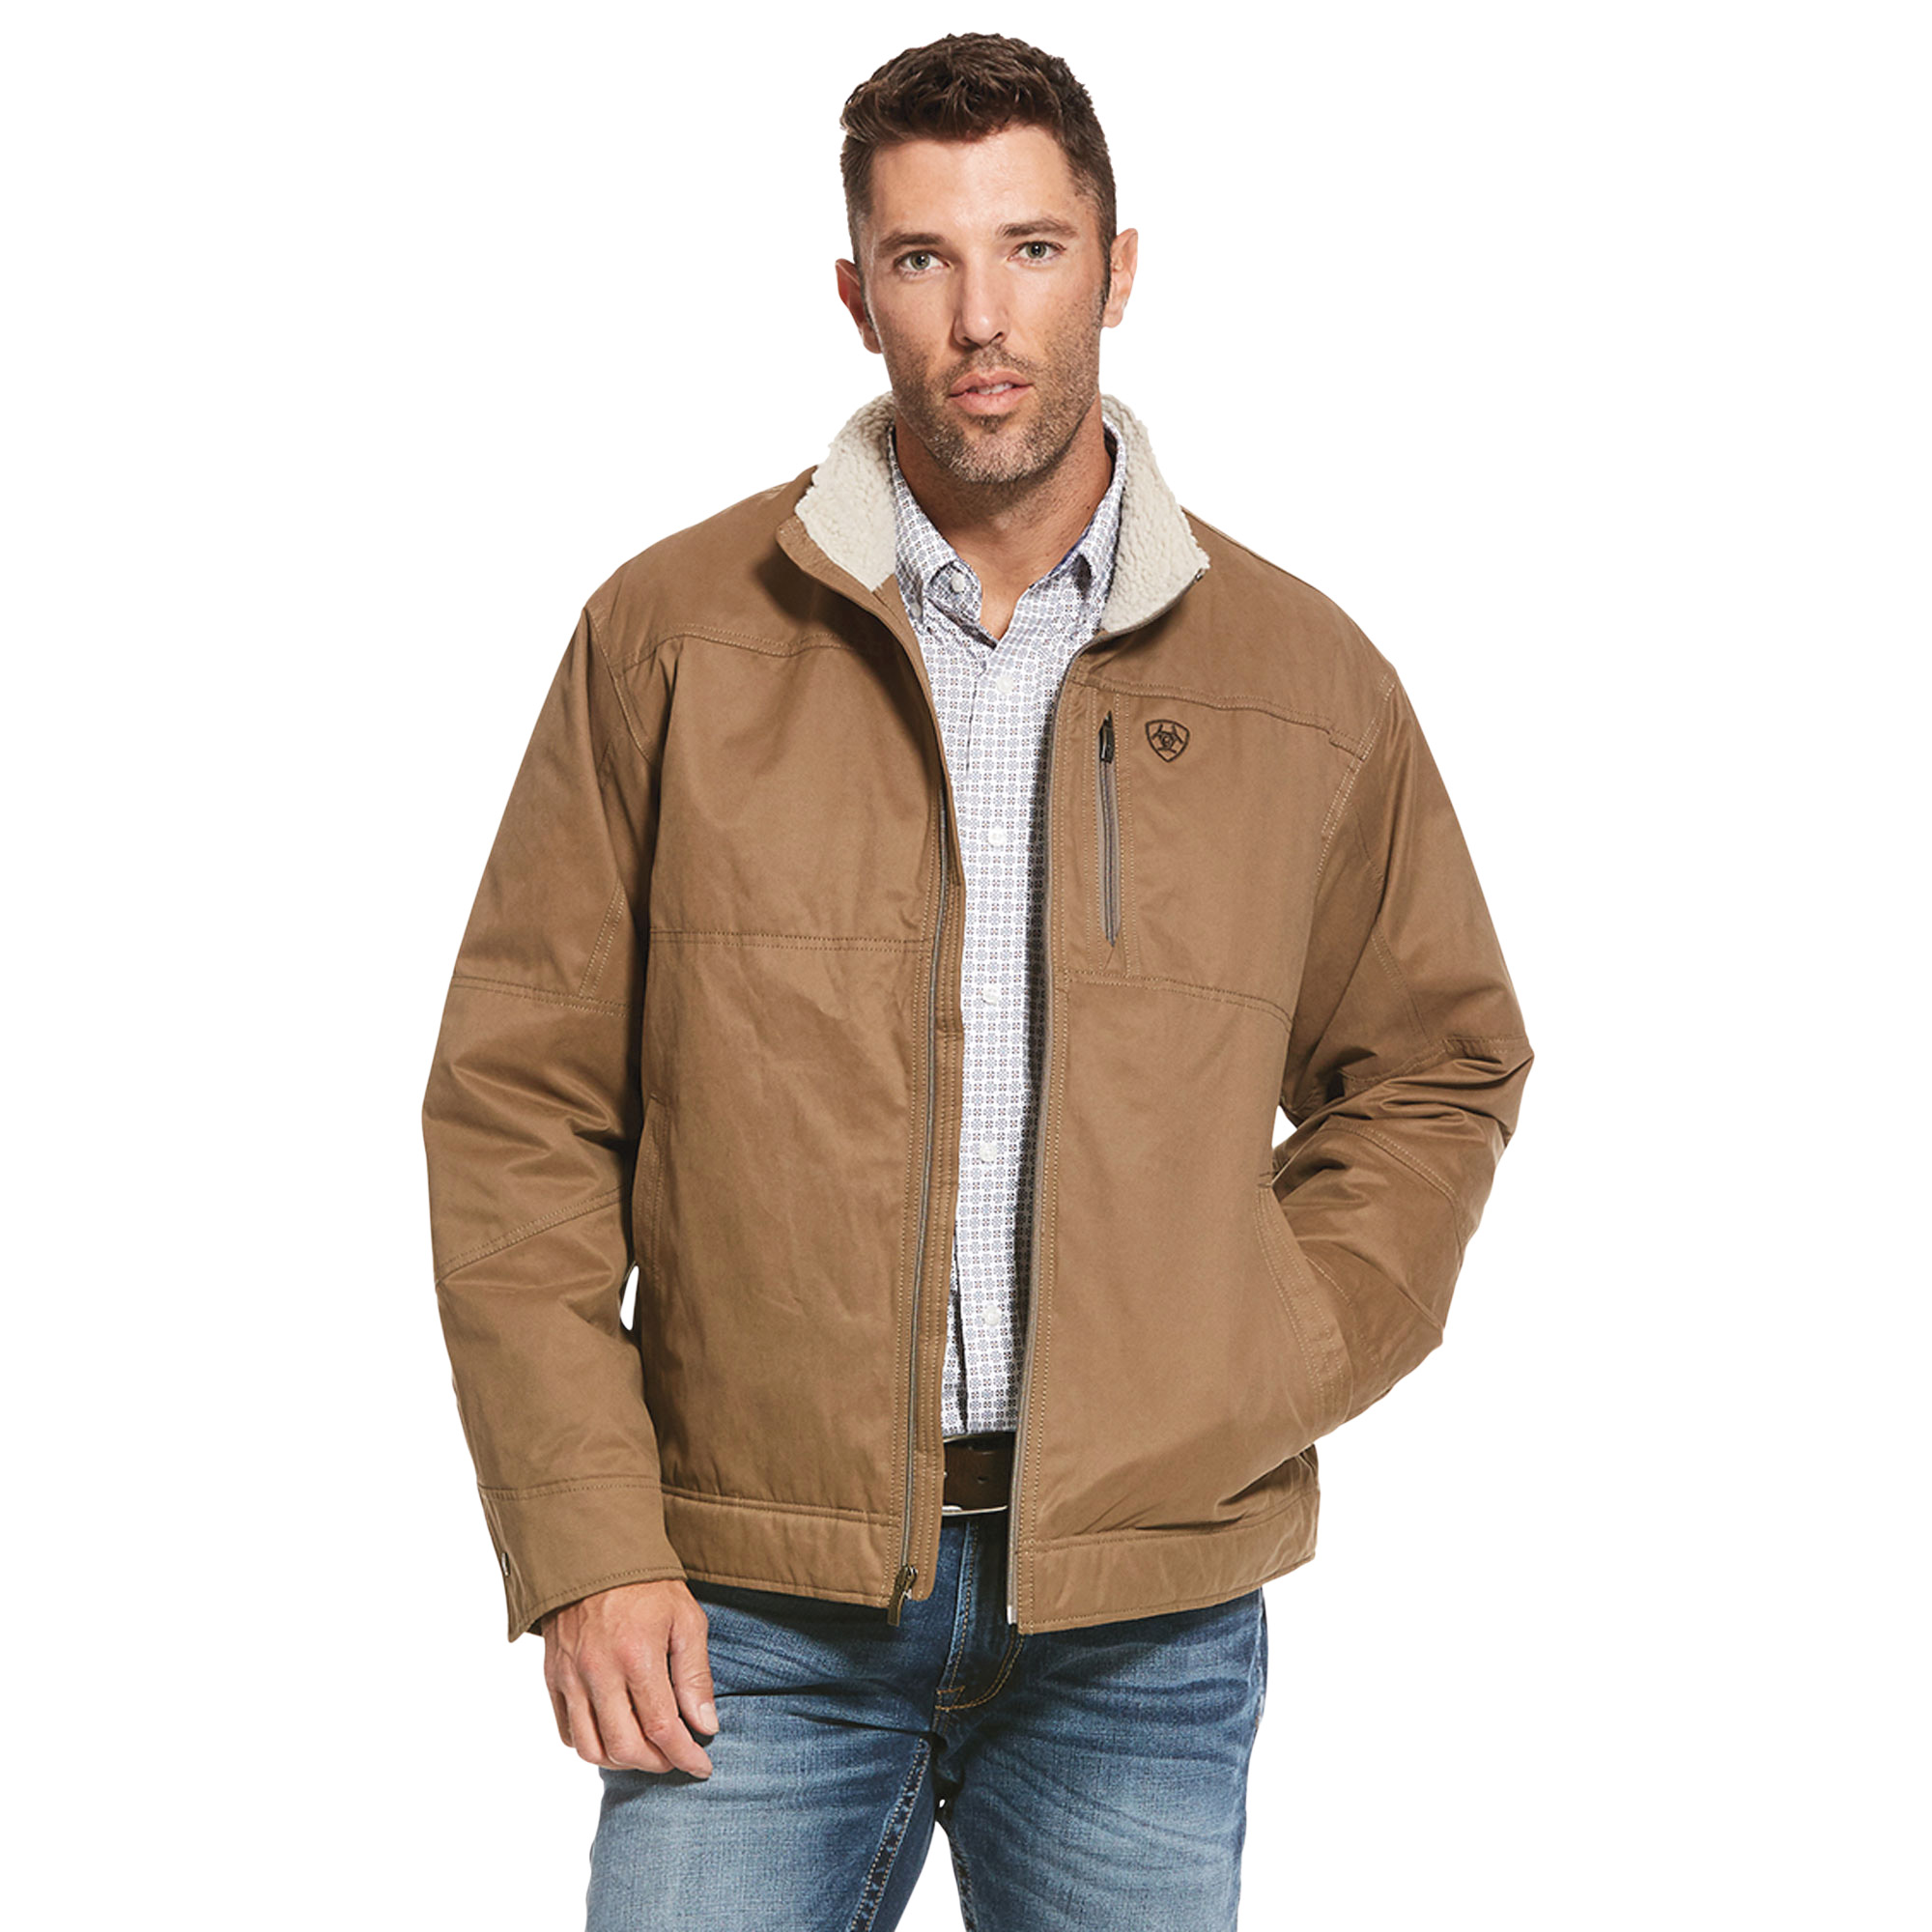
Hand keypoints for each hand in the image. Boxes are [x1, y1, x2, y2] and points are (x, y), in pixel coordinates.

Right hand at [542, 1578, 717, 1775]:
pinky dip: (590, 1745)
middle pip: (626, 1748)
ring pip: (592, 1749)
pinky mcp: (552, 1676)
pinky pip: (566, 1731)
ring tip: (646, 1751)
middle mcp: (599, 1672)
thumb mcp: (685, 1619)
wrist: (593, 1551)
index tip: (702, 1767)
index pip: (663, 1729)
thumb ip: (695, 1675)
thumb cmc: (646, 1584)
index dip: (686, 1756)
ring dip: (622, 1761)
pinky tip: (613, 1734)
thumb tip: (706, 1726)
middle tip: (676, 1757)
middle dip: (657, 1763)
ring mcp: (570, 1676)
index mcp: (638, 1656)